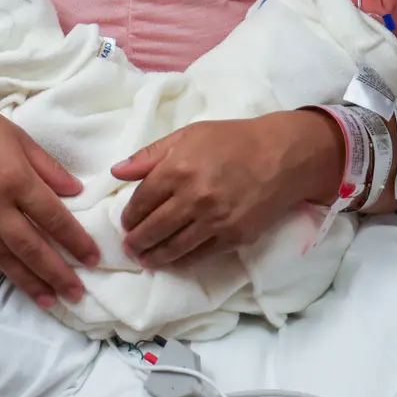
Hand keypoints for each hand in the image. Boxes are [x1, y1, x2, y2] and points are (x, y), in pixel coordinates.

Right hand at [0, 85, 100, 308]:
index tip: (92, 259)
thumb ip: (48, 168)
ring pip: (3, 259)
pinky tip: (14, 277)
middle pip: (30, 247)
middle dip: (56, 273)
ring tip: (48, 299)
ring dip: (28, 282)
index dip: (75, 241)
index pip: (53, 218)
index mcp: (14, 178)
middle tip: (76, 294)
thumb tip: (75, 192)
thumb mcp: (18, 137)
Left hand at [111, 112, 341, 267]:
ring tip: (145, 258)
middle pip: (153, 229)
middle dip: (136, 241)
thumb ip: (149, 155)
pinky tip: (173, 261)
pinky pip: (199, 255)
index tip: (126, 222)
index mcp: (178, 168)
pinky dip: (182, 261)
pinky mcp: (233, 237)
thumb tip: (116, 172)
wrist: (281, 155)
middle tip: (130, 246)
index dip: (129, 215)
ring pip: (173, 248)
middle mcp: (193, 197)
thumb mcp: (189, 135)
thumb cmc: (232, 141)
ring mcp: (214, 221)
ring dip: (154, 256)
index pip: (141, 201)